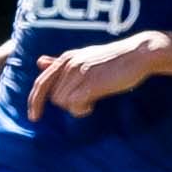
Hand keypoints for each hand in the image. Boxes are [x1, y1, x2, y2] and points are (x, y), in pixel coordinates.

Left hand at [25, 33, 165, 119]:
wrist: (138, 54)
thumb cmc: (115, 58)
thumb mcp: (85, 56)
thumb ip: (62, 62)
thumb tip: (39, 61)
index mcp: (66, 58)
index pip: (41, 82)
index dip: (34, 101)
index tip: (33, 117)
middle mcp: (69, 64)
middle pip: (53, 97)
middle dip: (67, 104)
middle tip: (86, 102)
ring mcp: (79, 73)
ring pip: (63, 102)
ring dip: (76, 107)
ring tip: (92, 101)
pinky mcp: (90, 83)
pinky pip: (74, 105)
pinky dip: (81, 110)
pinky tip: (93, 105)